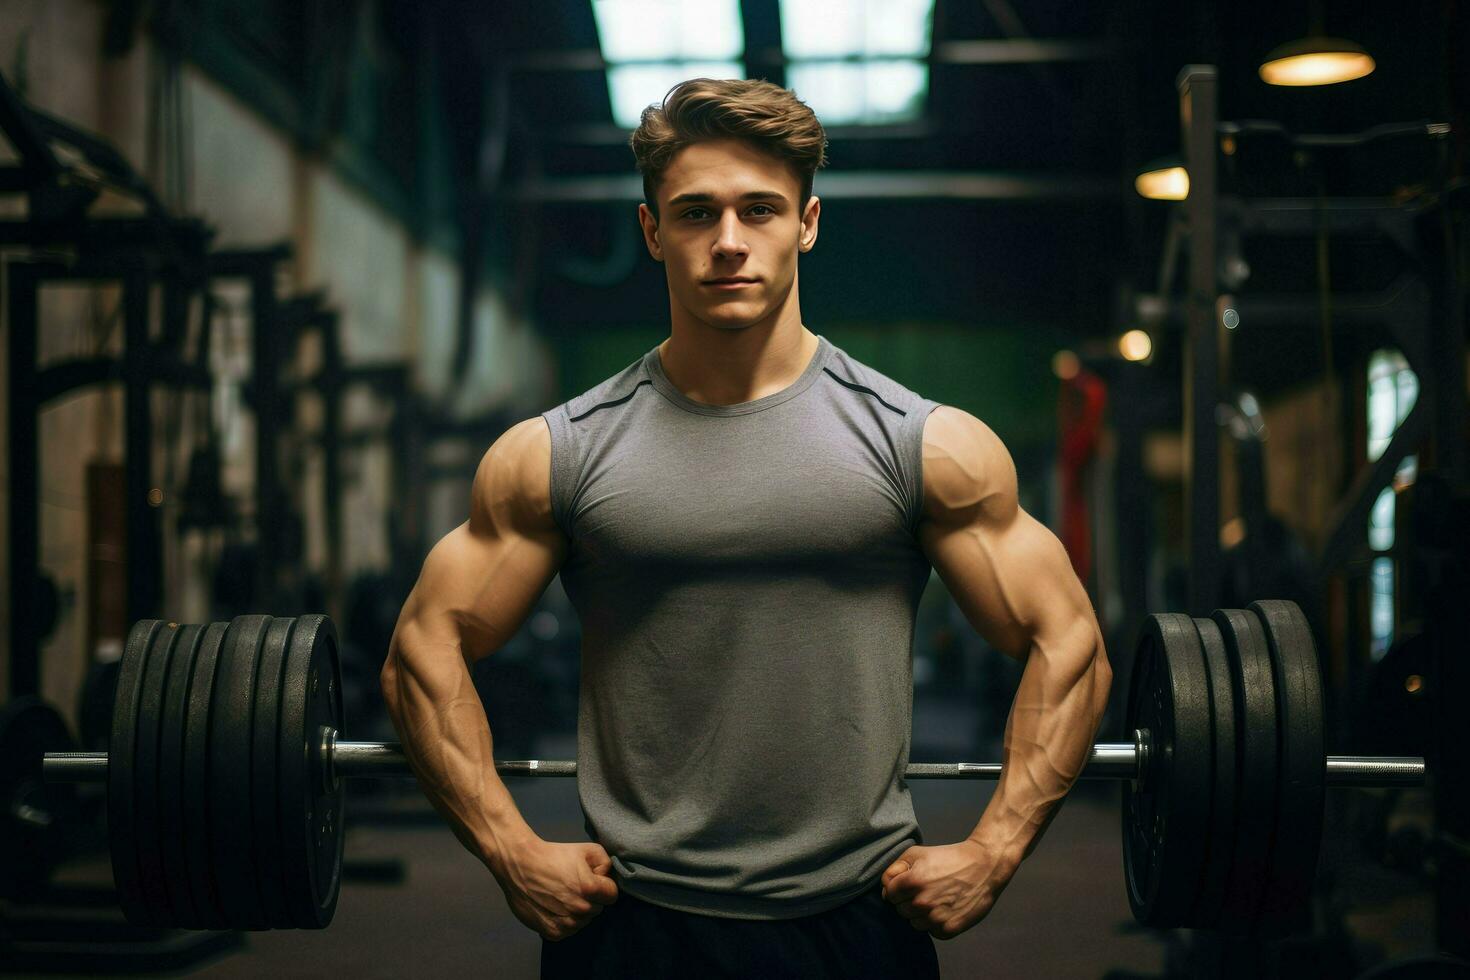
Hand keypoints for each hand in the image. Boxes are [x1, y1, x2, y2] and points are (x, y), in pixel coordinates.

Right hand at [494, 837, 619, 941]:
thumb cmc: (553, 855)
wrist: (519, 864)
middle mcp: (579, 909)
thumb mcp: (587, 849)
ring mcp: (566, 924)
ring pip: (583, 921)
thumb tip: (606, 878)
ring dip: (578, 911)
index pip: (612, 895)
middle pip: (597, 909)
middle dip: (591, 899)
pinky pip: (568, 930)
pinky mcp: (552, 933)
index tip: (591, 879)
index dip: (603, 886)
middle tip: (573, 885)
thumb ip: (606, 863)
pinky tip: (555, 907)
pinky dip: (564, 921)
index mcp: (589, 889)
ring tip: (562, 896)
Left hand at [880, 840, 1012, 939]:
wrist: (984, 867)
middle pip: (900, 910)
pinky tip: (945, 908)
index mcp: (912, 882)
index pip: (888, 895)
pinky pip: (931, 932)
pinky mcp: (949, 930)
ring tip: (936, 899)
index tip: (910, 883)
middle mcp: (922, 903)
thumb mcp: (918, 853)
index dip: (898, 888)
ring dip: (920, 914)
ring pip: (914, 923)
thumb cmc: (949, 857)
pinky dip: (935, 923)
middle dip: (908, 901)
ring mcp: (936, 919)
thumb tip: (885, 888)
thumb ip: (895, 868)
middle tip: (926, 890)